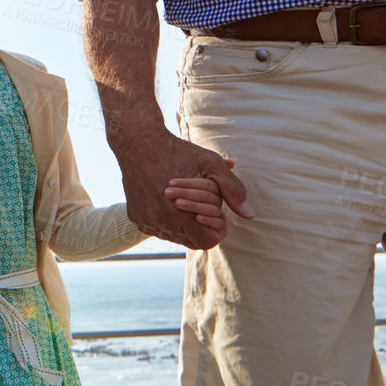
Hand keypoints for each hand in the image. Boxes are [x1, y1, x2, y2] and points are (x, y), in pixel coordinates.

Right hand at [114, 131, 250, 248]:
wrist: (138, 143)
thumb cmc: (178, 152)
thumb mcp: (211, 165)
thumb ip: (233, 192)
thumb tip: (250, 215)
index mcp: (179, 213)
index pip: (207, 242)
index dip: (216, 230)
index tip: (215, 214)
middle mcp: (160, 222)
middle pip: (191, 241)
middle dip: (200, 226)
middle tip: (200, 206)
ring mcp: (145, 221)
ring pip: (174, 236)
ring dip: (182, 224)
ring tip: (183, 201)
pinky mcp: (135, 217)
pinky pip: (157, 229)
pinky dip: (165, 219)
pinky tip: (166, 201)